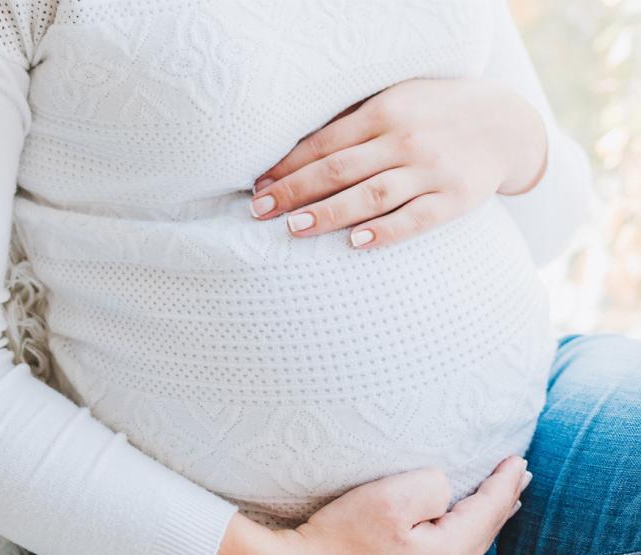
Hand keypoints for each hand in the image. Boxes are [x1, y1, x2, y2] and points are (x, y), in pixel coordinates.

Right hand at [199, 456, 531, 554]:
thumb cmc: (336, 543)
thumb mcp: (387, 499)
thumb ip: (430, 486)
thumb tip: (443, 489)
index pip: (489, 512)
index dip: (505, 483)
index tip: (519, 460)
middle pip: (482, 536)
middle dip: (500, 504)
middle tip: (517, 478)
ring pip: (461, 552)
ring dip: (478, 523)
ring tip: (490, 505)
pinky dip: (452, 540)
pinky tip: (444, 535)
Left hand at [250, 79, 547, 248]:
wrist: (506, 122)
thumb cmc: (434, 113)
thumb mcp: (396, 102)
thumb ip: (354, 124)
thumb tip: (294, 153)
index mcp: (384, 112)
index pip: (324, 144)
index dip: (287, 167)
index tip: (258, 187)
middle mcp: (404, 139)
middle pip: (338, 169)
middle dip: (294, 191)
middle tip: (260, 212)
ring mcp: (431, 169)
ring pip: (371, 195)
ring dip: (329, 212)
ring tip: (294, 227)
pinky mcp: (455, 198)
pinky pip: (416, 218)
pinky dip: (386, 231)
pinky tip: (356, 242)